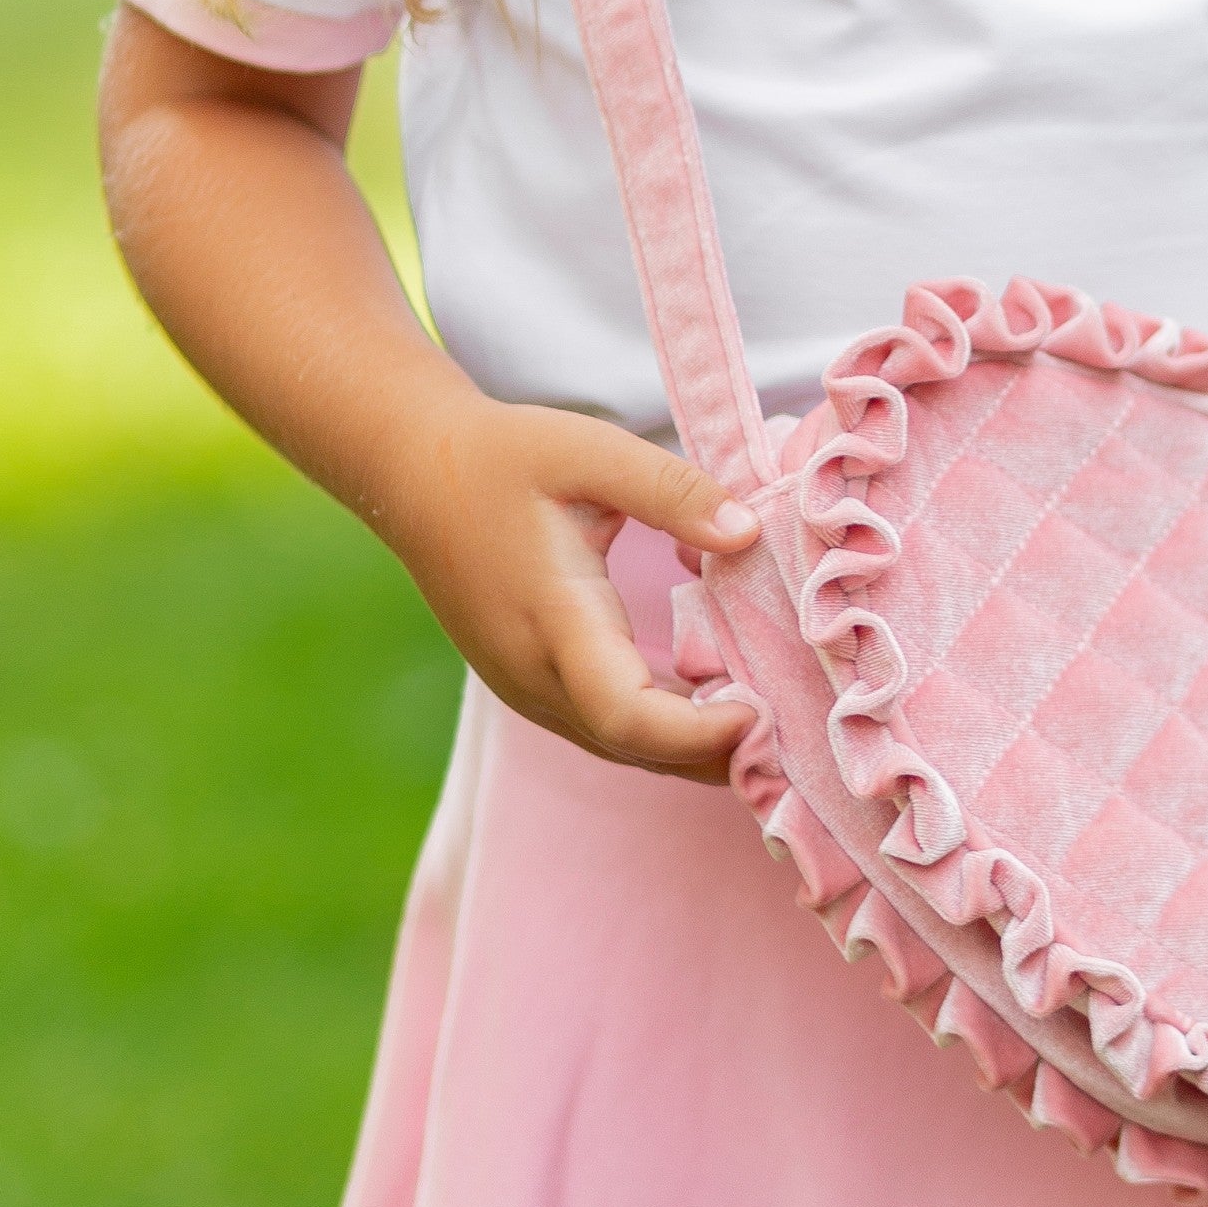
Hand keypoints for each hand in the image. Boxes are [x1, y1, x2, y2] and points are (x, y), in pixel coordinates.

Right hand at [383, 396, 762, 781]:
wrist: (413, 473)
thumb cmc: (503, 456)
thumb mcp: (590, 451)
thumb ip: (673, 491)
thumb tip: (748, 534)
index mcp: (554, 618)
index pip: (627, 714)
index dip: (699, 731)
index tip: (760, 710)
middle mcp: (534, 672)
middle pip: (635, 751)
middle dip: (715, 755)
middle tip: (793, 734)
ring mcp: (525, 687)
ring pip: (619, 750)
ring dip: (691, 750)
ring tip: (768, 727)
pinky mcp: (527, 685)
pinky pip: (601, 730)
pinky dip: (660, 733)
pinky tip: (713, 707)